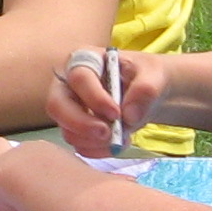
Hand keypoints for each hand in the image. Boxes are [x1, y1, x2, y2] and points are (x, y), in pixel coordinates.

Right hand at [42, 48, 166, 157]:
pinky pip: (79, 145)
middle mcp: (69, 84)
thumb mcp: (154, 73)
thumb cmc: (145, 75)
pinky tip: (118, 144)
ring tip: (122, 137)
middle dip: (82, 124)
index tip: (117, 114)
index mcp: (85, 60)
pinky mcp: (76, 129)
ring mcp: (69, 109)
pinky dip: (98, 150)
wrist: (147, 93)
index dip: (95, 98)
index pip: (79, 78)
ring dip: (94, 141)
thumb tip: (129, 116)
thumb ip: (146, 89)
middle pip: (57, 106)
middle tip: (109, 134)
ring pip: (67, 130)